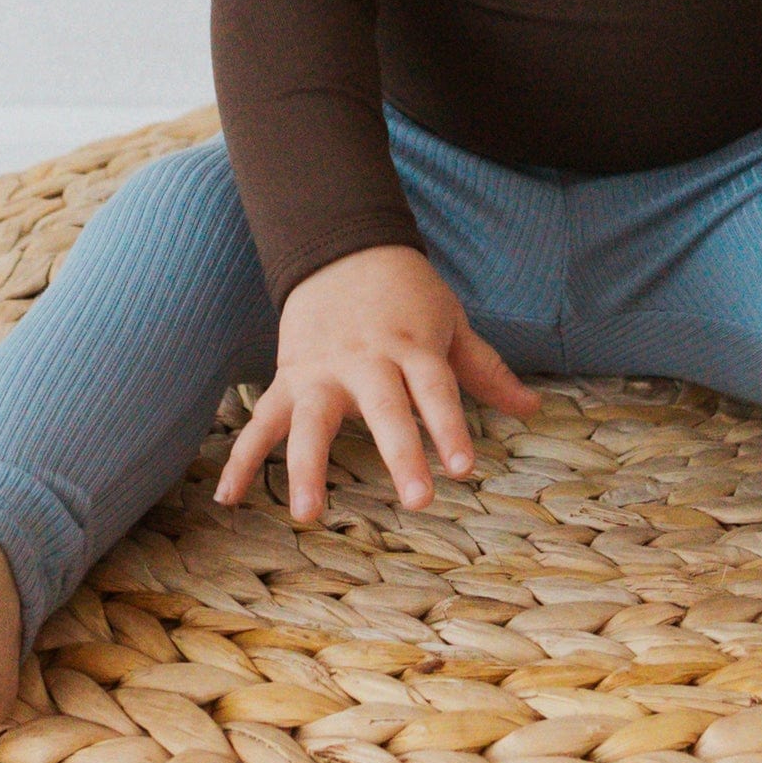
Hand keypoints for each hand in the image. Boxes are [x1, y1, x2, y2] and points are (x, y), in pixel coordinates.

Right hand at [214, 243, 540, 525]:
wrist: (341, 247)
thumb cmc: (406, 295)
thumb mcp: (450, 322)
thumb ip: (486, 370)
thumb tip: (533, 409)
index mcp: (411, 346)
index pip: (435, 389)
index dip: (449, 428)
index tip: (464, 469)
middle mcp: (365, 361)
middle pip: (384, 409)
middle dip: (400, 454)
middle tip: (418, 501)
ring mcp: (320, 371)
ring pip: (311, 421)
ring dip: (307, 467)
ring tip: (307, 515)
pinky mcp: (288, 379)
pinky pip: (261, 423)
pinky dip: (241, 459)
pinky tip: (228, 498)